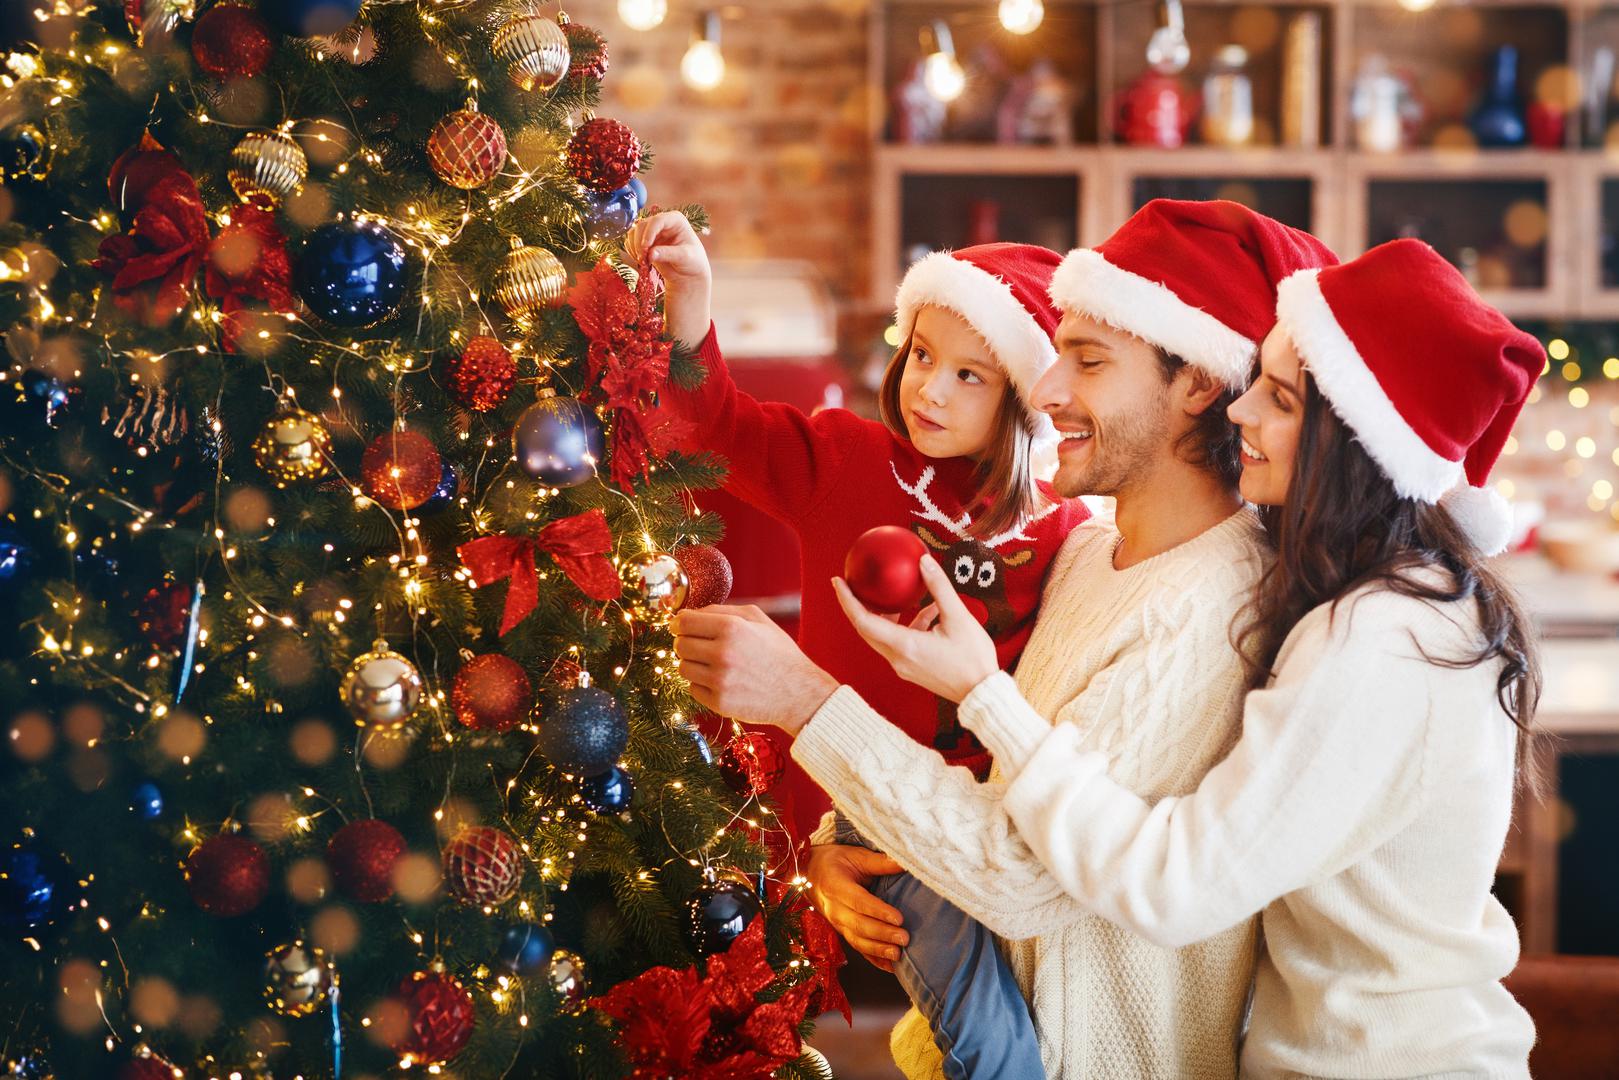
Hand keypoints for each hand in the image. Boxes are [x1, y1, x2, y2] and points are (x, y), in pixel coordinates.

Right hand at [624, 211, 711, 349]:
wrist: (688, 285)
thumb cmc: (693, 273)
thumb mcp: (687, 265)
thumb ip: (670, 256)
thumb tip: (653, 253)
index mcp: (679, 224)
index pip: (662, 218)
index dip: (651, 230)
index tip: (646, 248)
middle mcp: (665, 225)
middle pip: (643, 223)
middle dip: (640, 240)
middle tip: (644, 259)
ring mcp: (653, 234)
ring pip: (633, 232)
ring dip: (634, 246)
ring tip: (643, 262)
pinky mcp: (644, 244)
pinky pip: (630, 241)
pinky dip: (631, 250)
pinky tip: (640, 262)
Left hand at [671, 604, 838, 733]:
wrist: (797, 692)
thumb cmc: (778, 652)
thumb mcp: (757, 619)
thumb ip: (722, 610)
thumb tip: (689, 613)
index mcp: (731, 628)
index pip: (684, 622)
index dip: (678, 623)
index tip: (680, 626)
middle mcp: (722, 653)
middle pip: (680, 645)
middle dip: (686, 642)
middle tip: (701, 645)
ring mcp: (719, 680)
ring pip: (682, 668)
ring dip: (692, 663)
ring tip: (712, 663)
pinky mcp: (718, 703)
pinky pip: (692, 688)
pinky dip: (701, 684)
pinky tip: (720, 680)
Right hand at [805, 844, 908, 972]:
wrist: (810, 873)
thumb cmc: (835, 861)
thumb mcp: (854, 855)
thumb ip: (879, 861)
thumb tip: (905, 861)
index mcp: (836, 886)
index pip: (859, 902)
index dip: (878, 911)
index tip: (899, 918)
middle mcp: (834, 909)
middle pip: (858, 925)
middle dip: (882, 934)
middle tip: (904, 938)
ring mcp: (837, 924)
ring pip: (857, 940)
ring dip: (878, 950)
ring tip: (898, 954)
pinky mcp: (842, 932)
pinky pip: (858, 948)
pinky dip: (874, 960)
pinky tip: (890, 967)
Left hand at [832, 554, 998, 703]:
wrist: (982, 693)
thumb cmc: (973, 658)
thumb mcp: (958, 617)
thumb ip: (939, 588)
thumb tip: (924, 561)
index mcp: (904, 646)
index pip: (863, 621)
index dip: (847, 600)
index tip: (837, 581)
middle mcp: (898, 658)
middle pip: (866, 629)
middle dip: (856, 605)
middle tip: (852, 583)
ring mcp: (904, 666)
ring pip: (883, 636)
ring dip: (885, 615)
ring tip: (894, 594)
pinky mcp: (913, 669)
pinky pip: (901, 642)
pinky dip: (908, 625)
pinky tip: (929, 610)